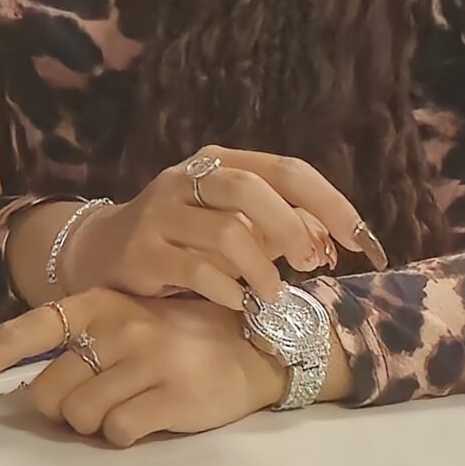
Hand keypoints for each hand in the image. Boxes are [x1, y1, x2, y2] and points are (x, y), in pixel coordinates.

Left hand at [0, 289, 290, 446]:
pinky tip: (154, 416)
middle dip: (61, 407)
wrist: (256, 346)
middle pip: (45, 392)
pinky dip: (127, 434)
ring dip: (97, 422)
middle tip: (101, 397)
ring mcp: (143, 360)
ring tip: (134, 401)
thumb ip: (74, 345)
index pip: (15, 334)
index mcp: (93, 304)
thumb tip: (20, 385)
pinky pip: (118, 433)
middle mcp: (113, 326)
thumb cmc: (180, 337)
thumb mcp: (124, 322)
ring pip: (78, 417)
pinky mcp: (170, 396)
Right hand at [63, 144, 380, 312]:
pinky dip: (228, 291)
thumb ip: (280, 230)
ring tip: (269, 293)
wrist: (102, 253)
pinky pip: (198, 271)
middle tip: (307, 264)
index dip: (330, 204)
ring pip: (227, 233)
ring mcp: (160, 214)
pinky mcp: (143, 253)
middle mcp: (186, 180)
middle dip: (291, 229)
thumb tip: (329, 244)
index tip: (362, 241)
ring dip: (261, 270)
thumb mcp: (233, 225)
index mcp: (217, 164)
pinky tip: (235, 302)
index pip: (286, 170)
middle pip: (251, 189)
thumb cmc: (182, 240)